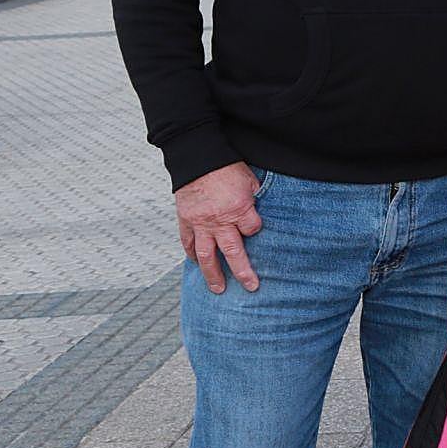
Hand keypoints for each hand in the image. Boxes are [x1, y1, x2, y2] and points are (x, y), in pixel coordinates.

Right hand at [175, 162, 263, 293]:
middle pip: (233, 252)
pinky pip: (188, 243)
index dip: (255, 229)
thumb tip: (260, 215)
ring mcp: (200, 223)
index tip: (254, 228)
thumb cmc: (228, 167)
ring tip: (218, 289)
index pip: (253, 229)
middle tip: (250, 287)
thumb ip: (256, 200)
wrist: (197, 158)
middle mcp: (219, 220)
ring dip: (212, 274)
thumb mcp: (251, 181)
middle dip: (242, 272)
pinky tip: (196, 264)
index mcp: (239, 208)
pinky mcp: (186, 221)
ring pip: (207, 255)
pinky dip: (192, 255)